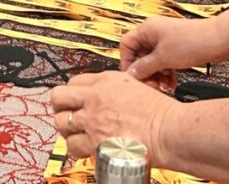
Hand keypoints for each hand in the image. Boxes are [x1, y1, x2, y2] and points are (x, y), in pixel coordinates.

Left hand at [51, 70, 176, 160]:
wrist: (170, 130)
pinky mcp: (95, 141)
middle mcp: (95, 97)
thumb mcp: (136, 87)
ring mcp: (93, 119)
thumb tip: (106, 98)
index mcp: (106, 81)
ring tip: (75, 133)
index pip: (74, 81)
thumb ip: (115, 91)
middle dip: (60, 106)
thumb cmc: (162, 113)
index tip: (74, 100)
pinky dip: (75, 147)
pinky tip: (83, 147)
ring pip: (60, 121)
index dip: (72, 93)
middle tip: (66, 114)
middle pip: (58, 97)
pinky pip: (72, 144)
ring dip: (66, 128)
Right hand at [121, 16, 221, 89]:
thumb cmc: (192, 42)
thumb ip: (144, 67)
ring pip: (153, 61)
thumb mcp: (163, 58)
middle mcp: (154, 34)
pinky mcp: (176, 49)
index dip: (127, 62)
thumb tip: (130, 74)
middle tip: (150, 87)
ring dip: (156, 75)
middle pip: (139, 55)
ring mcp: (166, 41)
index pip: (126, 45)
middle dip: (144, 72)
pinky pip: (164, 63)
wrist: (220, 40)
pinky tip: (171, 84)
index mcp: (146, 29)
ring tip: (163, 87)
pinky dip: (166, 74)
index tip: (133, 78)